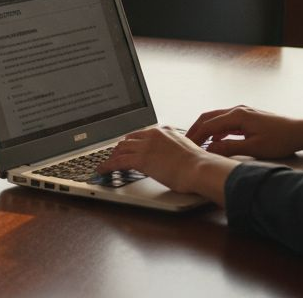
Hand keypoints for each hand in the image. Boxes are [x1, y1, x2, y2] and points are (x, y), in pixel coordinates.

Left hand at [96, 125, 235, 202]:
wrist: (200, 169)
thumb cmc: (199, 165)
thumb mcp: (186, 151)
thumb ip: (175, 151)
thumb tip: (173, 160)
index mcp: (164, 132)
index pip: (142, 135)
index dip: (132, 143)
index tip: (128, 148)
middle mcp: (153, 135)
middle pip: (128, 140)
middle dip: (120, 149)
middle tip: (114, 157)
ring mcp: (146, 146)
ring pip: (121, 149)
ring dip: (112, 157)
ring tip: (106, 164)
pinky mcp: (140, 159)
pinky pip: (118, 161)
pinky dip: (107, 165)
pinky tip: (102, 170)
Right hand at [185, 105, 302, 158]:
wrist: (301, 131)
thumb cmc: (281, 139)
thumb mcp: (254, 148)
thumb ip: (229, 148)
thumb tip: (209, 150)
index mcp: (237, 115)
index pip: (208, 125)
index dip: (195, 136)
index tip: (186, 147)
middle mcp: (237, 110)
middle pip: (208, 118)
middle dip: (195, 130)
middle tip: (186, 143)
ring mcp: (242, 112)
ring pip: (216, 118)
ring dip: (205, 130)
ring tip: (197, 143)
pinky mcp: (247, 117)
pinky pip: (225, 121)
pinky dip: (216, 130)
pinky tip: (215, 141)